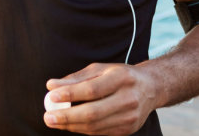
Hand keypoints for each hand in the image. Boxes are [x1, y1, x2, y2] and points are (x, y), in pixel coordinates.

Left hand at [44, 62, 159, 134]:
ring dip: (71, 126)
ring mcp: (130, 117)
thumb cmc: (119, 76)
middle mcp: (128, 98)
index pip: (92, 89)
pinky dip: (83, 129)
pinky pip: (100, 133)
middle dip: (67, 117)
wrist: (151, 88)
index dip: (70, 94)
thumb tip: (51, 86)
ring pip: (95, 126)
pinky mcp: (128, 129)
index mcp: (122, 78)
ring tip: (54, 121)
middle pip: (93, 112)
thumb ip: (76, 78)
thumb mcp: (100, 69)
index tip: (51, 96)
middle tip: (48, 117)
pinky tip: (71, 124)